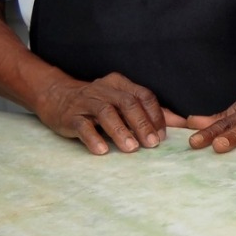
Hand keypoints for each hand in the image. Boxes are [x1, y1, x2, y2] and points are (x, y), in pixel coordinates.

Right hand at [35, 72, 170, 154]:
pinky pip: (83, 126)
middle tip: (152, 144)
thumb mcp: (121, 101)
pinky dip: (93, 138)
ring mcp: (86, 102)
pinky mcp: (70, 116)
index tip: (163, 134)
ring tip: (131, 148)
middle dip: (142, 124)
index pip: (143, 96)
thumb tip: (179, 122)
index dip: (155, 115)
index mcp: (120, 84)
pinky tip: (102, 150)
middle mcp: (105, 90)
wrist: (55, 96)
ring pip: (106, 113)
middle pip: (127, 103)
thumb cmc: (96, 103)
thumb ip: (147, 111)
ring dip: (121, 131)